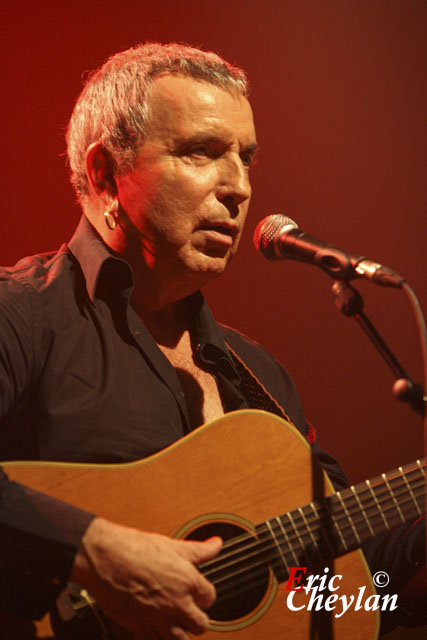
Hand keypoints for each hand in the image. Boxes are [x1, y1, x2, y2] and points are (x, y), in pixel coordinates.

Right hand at [71, 517, 221, 638]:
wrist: (105, 558)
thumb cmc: (135, 548)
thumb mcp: (173, 545)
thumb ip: (199, 550)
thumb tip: (216, 544)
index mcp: (188, 582)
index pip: (210, 597)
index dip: (203, 593)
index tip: (197, 591)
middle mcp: (177, 604)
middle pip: (201, 625)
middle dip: (196, 617)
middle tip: (189, 609)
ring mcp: (158, 619)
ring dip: (180, 632)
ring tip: (175, 622)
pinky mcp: (138, 628)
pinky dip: (157, 637)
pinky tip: (155, 628)